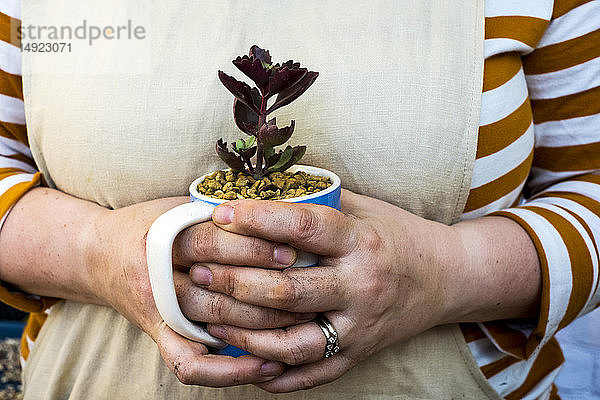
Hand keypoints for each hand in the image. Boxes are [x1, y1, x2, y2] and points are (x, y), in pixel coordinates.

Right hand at [90, 197, 315, 386]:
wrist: (97, 257)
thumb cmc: (147, 225)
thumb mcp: (176, 206)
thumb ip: (217, 212)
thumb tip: (279, 210)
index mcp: (159, 239)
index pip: (210, 241)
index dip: (253, 246)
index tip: (292, 250)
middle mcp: (156, 279)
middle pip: (217, 286)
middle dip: (268, 288)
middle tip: (308, 287)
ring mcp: (158, 313)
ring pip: (213, 327)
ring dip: (261, 329)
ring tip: (302, 324)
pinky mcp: (161, 337)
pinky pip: (192, 366)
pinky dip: (229, 372)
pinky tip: (265, 365)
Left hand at [191, 190, 462, 391]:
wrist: (447, 278)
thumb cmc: (397, 235)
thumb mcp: (364, 208)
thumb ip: (319, 201)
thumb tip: (262, 187)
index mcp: (361, 241)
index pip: (302, 227)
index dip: (256, 218)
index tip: (219, 212)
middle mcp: (361, 286)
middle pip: (287, 289)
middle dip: (235, 281)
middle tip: (199, 270)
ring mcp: (359, 326)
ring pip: (292, 339)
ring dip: (244, 332)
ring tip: (209, 317)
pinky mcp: (359, 353)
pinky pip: (312, 372)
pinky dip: (276, 372)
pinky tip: (244, 362)